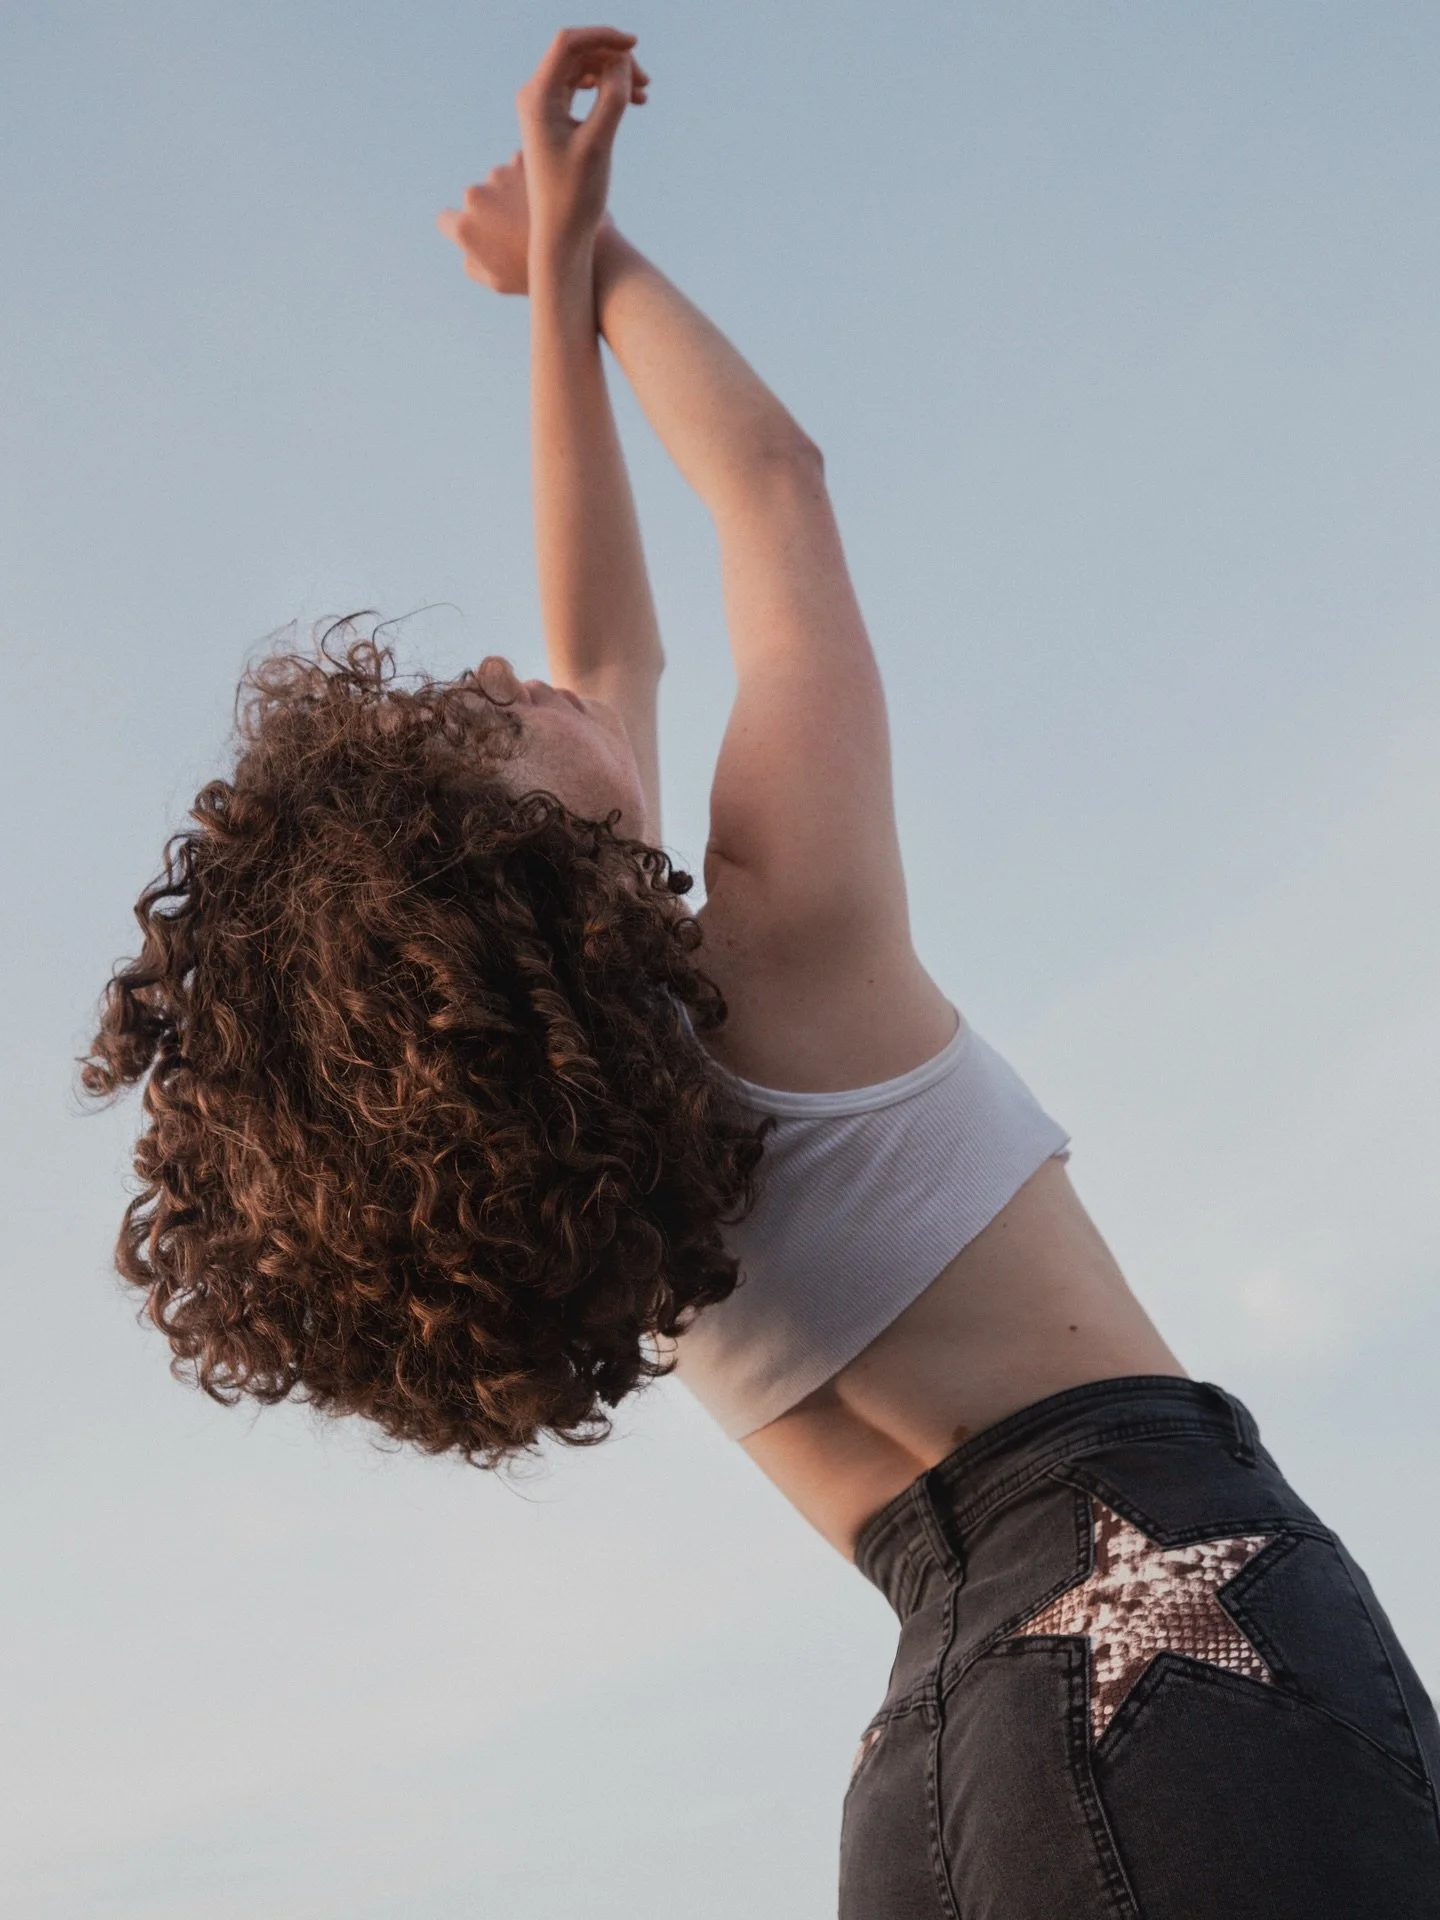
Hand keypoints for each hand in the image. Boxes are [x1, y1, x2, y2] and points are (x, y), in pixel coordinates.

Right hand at [437, 151, 531, 294]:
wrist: (584, 250)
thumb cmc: (539, 275)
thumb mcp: (498, 283)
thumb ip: (471, 263)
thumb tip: (465, 246)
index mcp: (465, 227)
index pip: (445, 220)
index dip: (459, 228)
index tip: (477, 236)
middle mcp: (475, 195)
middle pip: (473, 200)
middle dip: (489, 211)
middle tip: (516, 231)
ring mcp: (499, 174)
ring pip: (497, 182)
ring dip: (509, 194)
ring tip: (535, 217)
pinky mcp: (522, 160)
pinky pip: (517, 168)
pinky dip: (527, 180)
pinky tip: (545, 200)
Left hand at [516, 26, 647, 257]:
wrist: (560, 233)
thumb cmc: (576, 195)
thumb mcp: (599, 143)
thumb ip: (612, 97)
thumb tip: (621, 59)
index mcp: (537, 97)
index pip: (568, 43)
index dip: (603, 36)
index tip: (636, 46)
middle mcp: (535, 95)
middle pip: (577, 53)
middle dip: (613, 59)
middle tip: (646, 83)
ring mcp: (543, 106)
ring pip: (582, 69)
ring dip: (613, 74)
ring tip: (643, 94)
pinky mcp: (554, 119)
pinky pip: (581, 88)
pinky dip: (605, 90)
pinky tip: (630, 102)